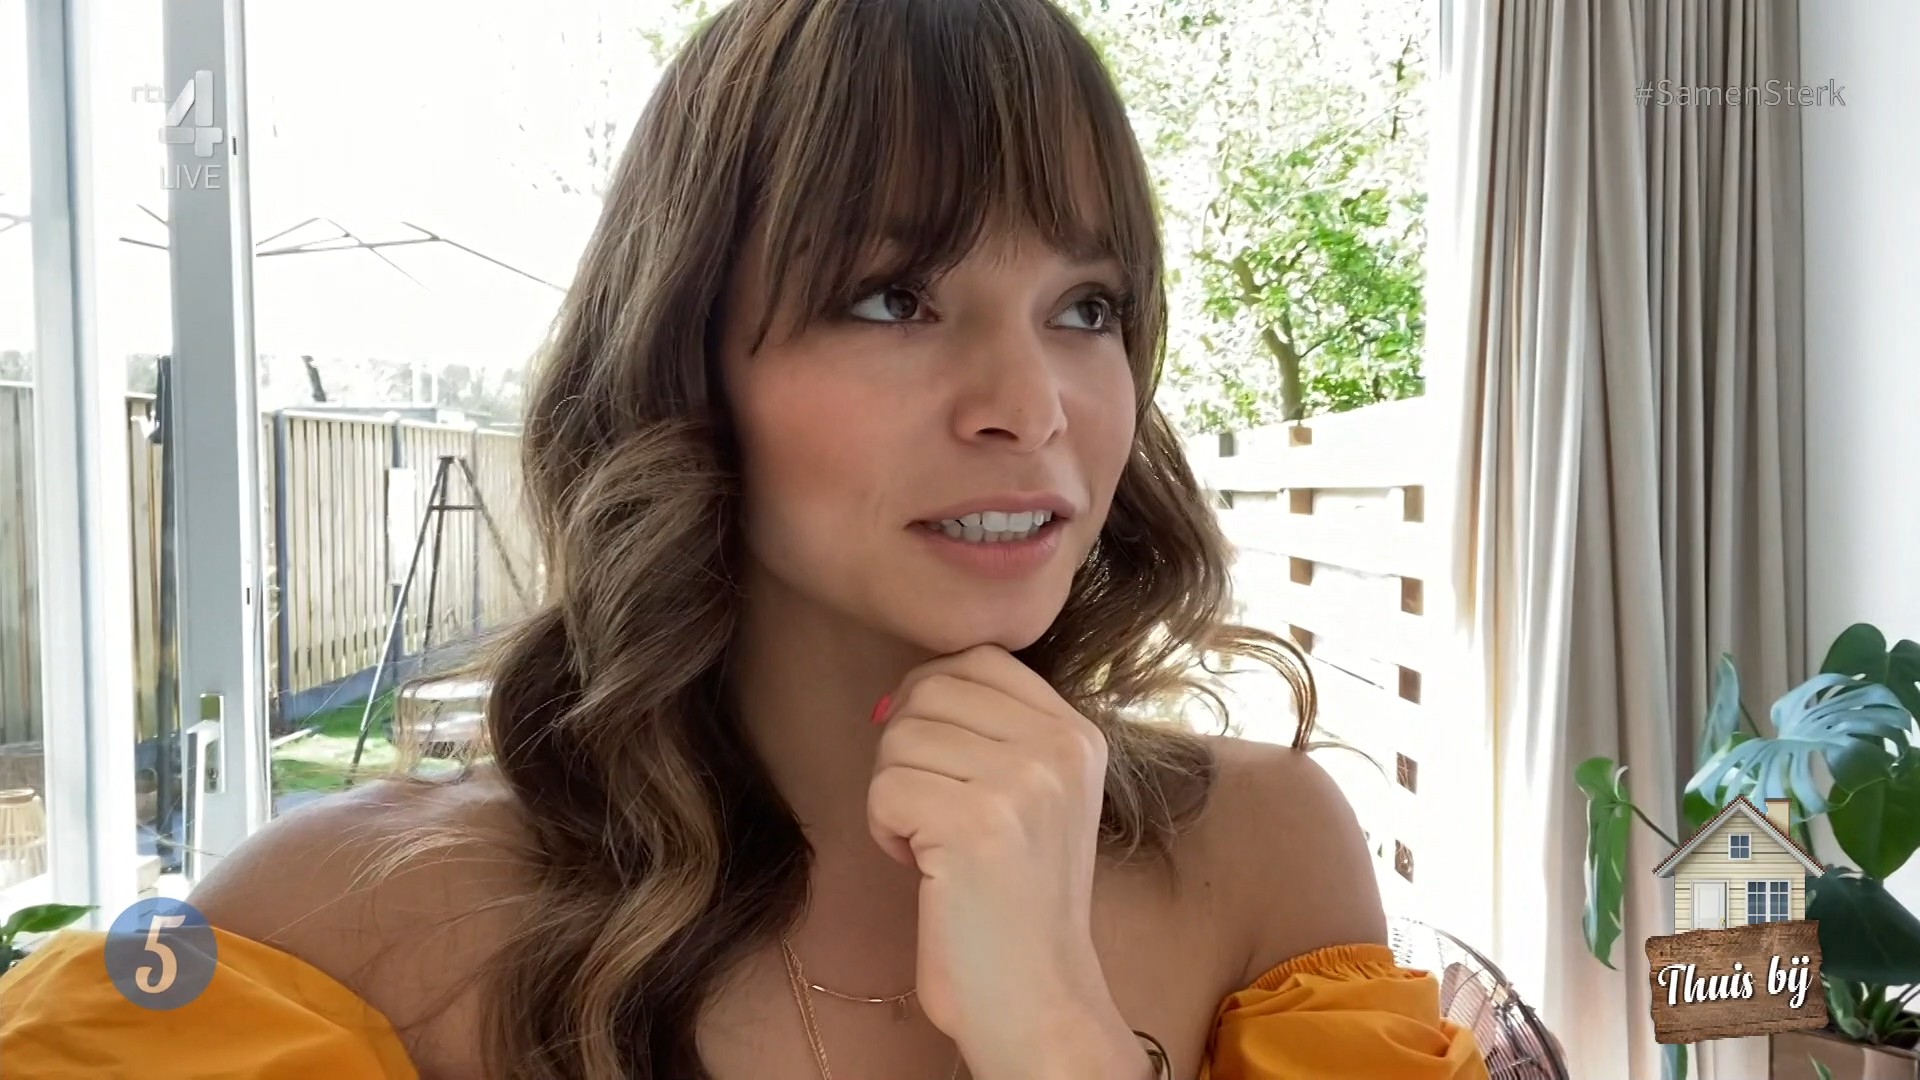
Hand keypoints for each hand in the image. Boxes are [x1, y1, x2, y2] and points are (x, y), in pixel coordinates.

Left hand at [867, 645, 1144, 1077]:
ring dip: (894, 797)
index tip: (937, 763)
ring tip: (937, 848)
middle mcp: (1059, 749)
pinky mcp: (976, 825)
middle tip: (932, 813)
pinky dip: (886, 832)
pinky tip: (927, 870)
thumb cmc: (1015, 904)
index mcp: (1078, 735)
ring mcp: (1022, 784)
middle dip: (906, 750)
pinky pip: (884, 789)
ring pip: (898, 738)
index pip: (978, 659)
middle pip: (929, 690)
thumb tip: (896, 693)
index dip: (930, 700)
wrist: (1037, 1000)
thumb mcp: (1035, 797)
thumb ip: (992, 732)